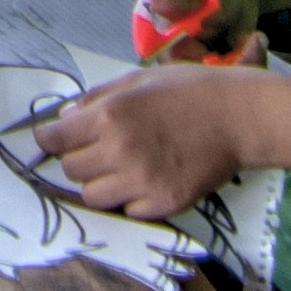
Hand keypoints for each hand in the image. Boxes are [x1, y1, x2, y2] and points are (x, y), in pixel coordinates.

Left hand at [28, 66, 270, 220]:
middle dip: (78, 159)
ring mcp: (142, 182)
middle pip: (71, 170)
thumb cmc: (189, 89)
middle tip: (98, 150)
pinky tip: (147, 180)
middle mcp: (121, 151)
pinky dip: (130, 199)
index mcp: (110, 116)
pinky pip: (127, 211)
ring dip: (100, 183)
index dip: (49, 139)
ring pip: (93, 197)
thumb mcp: (137, 80)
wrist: (240, 116)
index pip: (55, 139)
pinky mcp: (164, 205)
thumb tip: (65, 119)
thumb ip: (97, 99)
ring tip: (121, 169)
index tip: (53, 140)